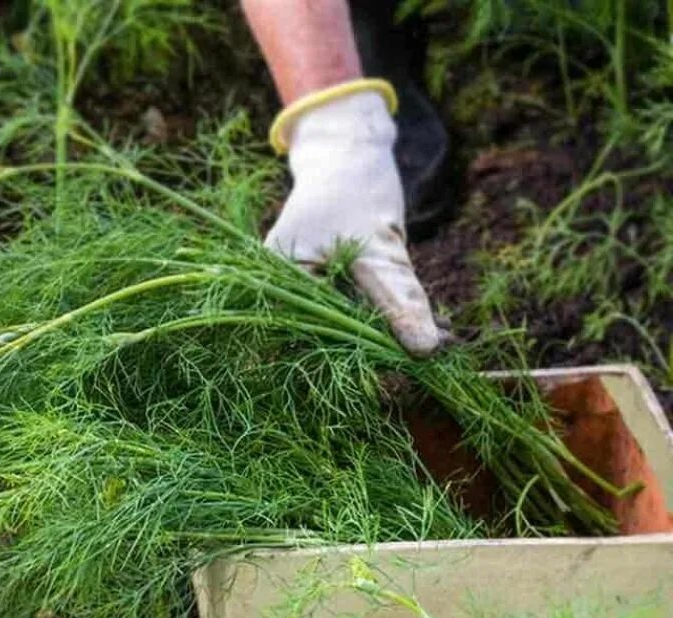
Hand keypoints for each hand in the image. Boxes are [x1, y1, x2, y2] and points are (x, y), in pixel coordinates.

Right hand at [264, 90, 442, 354]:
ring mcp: (307, 286)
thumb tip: (426, 351)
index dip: (356, 355)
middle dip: (381, 346)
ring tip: (439, 340)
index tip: (404, 365)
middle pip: (333, 334)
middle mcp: (285, 290)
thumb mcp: (379, 248)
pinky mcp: (331, 282)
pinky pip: (359, 309)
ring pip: (351, 324)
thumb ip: (397, 300)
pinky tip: (428, 325)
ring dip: (391, 332)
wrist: (349, 151)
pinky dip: (390, 315)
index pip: (314, 337)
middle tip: (433, 352)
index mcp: (278, 284)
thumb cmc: (353, 190)